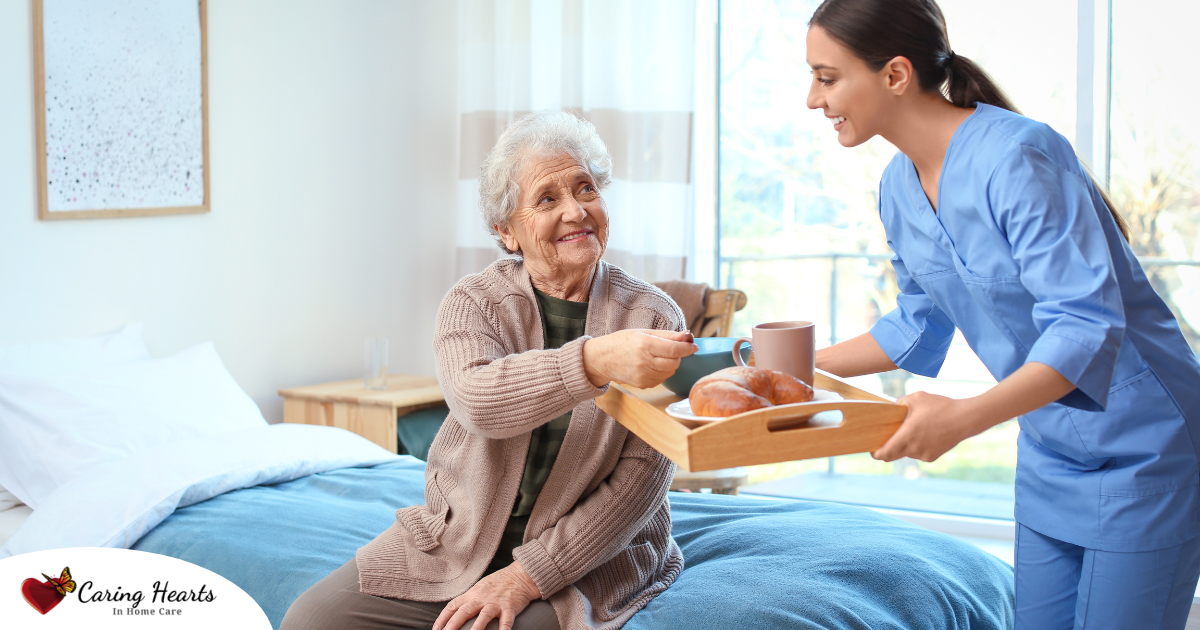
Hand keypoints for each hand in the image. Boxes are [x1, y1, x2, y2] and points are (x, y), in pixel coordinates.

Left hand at [433, 561, 540, 629]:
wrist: (520, 575)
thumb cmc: (499, 583)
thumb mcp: (480, 587)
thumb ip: (469, 599)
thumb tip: (455, 612)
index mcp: (473, 593)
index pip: (453, 606)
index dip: (443, 618)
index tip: (436, 629)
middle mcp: (482, 598)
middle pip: (464, 611)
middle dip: (452, 625)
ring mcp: (496, 603)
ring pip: (484, 616)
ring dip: (476, 628)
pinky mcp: (510, 607)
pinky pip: (506, 620)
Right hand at [582, 329, 696, 387]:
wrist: (602, 359)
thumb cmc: (622, 342)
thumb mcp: (644, 332)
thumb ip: (667, 335)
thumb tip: (688, 335)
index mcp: (645, 345)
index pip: (673, 349)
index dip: (687, 348)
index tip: (693, 346)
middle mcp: (644, 362)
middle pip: (674, 362)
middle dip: (678, 356)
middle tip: (671, 349)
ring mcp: (643, 376)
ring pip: (670, 372)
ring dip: (670, 364)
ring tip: (658, 357)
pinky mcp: (643, 385)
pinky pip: (662, 379)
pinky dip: (662, 372)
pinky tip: (652, 366)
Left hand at [871, 391, 977, 462]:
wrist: (965, 418)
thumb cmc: (939, 406)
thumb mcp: (915, 398)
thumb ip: (899, 404)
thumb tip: (890, 409)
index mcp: (907, 436)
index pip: (884, 453)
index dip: (875, 453)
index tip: (871, 448)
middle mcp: (914, 449)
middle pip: (892, 455)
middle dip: (887, 448)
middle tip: (884, 438)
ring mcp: (923, 455)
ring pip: (906, 453)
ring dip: (904, 445)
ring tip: (912, 429)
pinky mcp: (932, 457)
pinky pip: (918, 453)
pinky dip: (916, 446)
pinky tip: (924, 433)